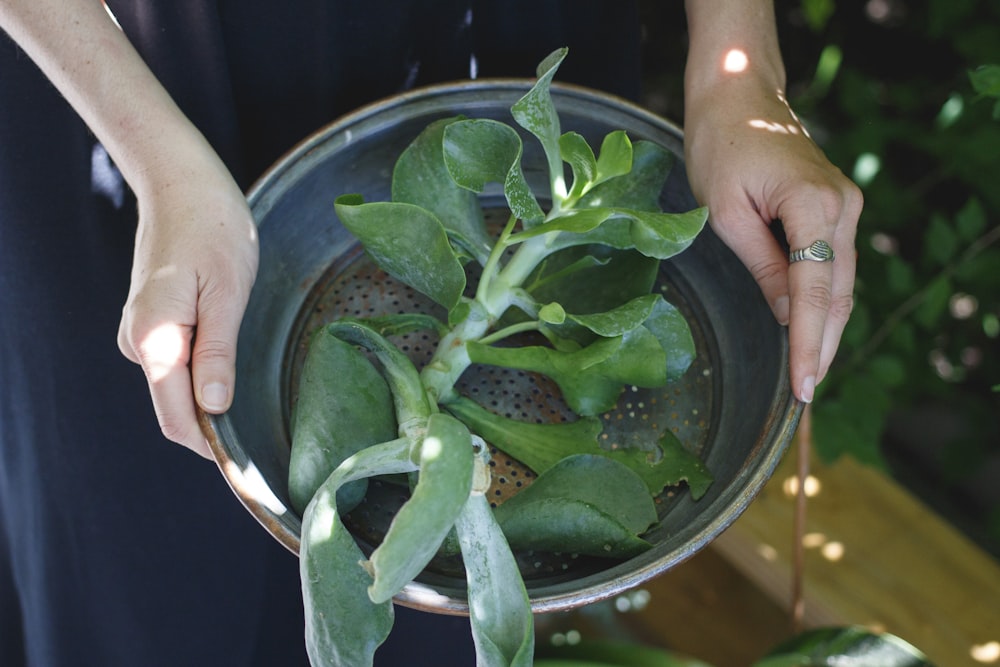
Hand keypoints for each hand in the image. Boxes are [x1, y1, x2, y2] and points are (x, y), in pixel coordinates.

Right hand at [117, 155, 257, 456]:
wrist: (181, 181)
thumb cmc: (211, 227)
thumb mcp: (227, 290)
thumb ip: (217, 352)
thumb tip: (214, 409)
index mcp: (154, 337)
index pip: (176, 417)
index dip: (211, 447)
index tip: (249, 469)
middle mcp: (140, 342)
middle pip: (175, 409)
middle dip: (215, 429)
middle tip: (267, 442)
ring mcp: (143, 335)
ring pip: (178, 390)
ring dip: (211, 403)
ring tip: (257, 409)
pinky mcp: (155, 325)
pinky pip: (179, 369)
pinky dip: (204, 381)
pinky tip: (234, 378)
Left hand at [684, 78, 860, 402]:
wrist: (739, 96)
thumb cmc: (721, 145)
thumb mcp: (725, 212)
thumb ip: (761, 266)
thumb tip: (786, 316)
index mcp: (814, 205)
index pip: (815, 290)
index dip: (807, 343)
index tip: (803, 387)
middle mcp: (843, 207)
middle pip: (838, 292)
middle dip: (821, 345)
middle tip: (805, 393)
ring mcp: (845, 206)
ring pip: (840, 282)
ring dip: (824, 328)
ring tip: (807, 374)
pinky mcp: (835, 208)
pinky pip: (832, 265)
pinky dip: (821, 301)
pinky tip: (807, 331)